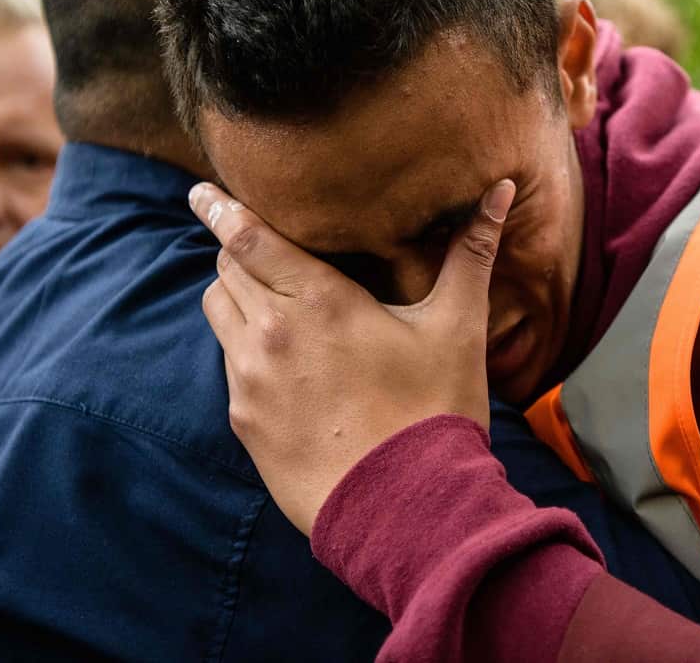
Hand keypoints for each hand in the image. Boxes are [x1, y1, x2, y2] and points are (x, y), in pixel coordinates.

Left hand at [191, 179, 514, 535]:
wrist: (406, 508)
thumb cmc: (435, 410)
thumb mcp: (457, 326)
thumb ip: (470, 253)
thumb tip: (498, 190)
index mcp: (318, 301)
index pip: (247, 237)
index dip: (220, 208)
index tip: (201, 191)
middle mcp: (271, 334)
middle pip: (226, 269)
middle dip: (239, 252)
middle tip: (262, 248)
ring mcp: (250, 381)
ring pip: (220, 314)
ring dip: (239, 299)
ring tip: (276, 305)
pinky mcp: (245, 422)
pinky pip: (229, 367)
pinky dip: (247, 351)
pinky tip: (287, 366)